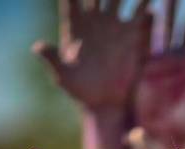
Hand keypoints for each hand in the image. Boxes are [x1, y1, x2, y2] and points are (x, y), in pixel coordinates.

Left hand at [33, 0, 149, 110]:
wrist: (107, 103)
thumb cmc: (80, 91)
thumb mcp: (64, 77)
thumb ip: (53, 60)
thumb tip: (38, 46)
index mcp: (75, 24)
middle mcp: (94, 19)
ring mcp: (114, 24)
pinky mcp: (132, 34)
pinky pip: (140, 13)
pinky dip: (146, 2)